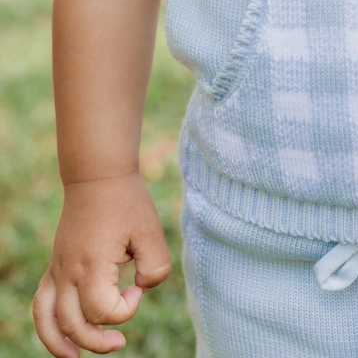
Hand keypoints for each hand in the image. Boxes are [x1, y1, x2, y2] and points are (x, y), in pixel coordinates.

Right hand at [32, 172, 171, 356]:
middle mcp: (69, 272)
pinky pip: (41, 304)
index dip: (126, 309)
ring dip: (62, 344)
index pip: (103, 311)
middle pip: (74, 324)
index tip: (138, 287)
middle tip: (121, 343)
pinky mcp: (56, 265)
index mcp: (92, 264)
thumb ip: (155, 267)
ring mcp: (58, 269)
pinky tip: (63, 337)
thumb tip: (141, 289)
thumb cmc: (126, 202)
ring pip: (48, 320)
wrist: (98, 176)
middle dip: (98, 341)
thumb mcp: (151, 231)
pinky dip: (47, 325)